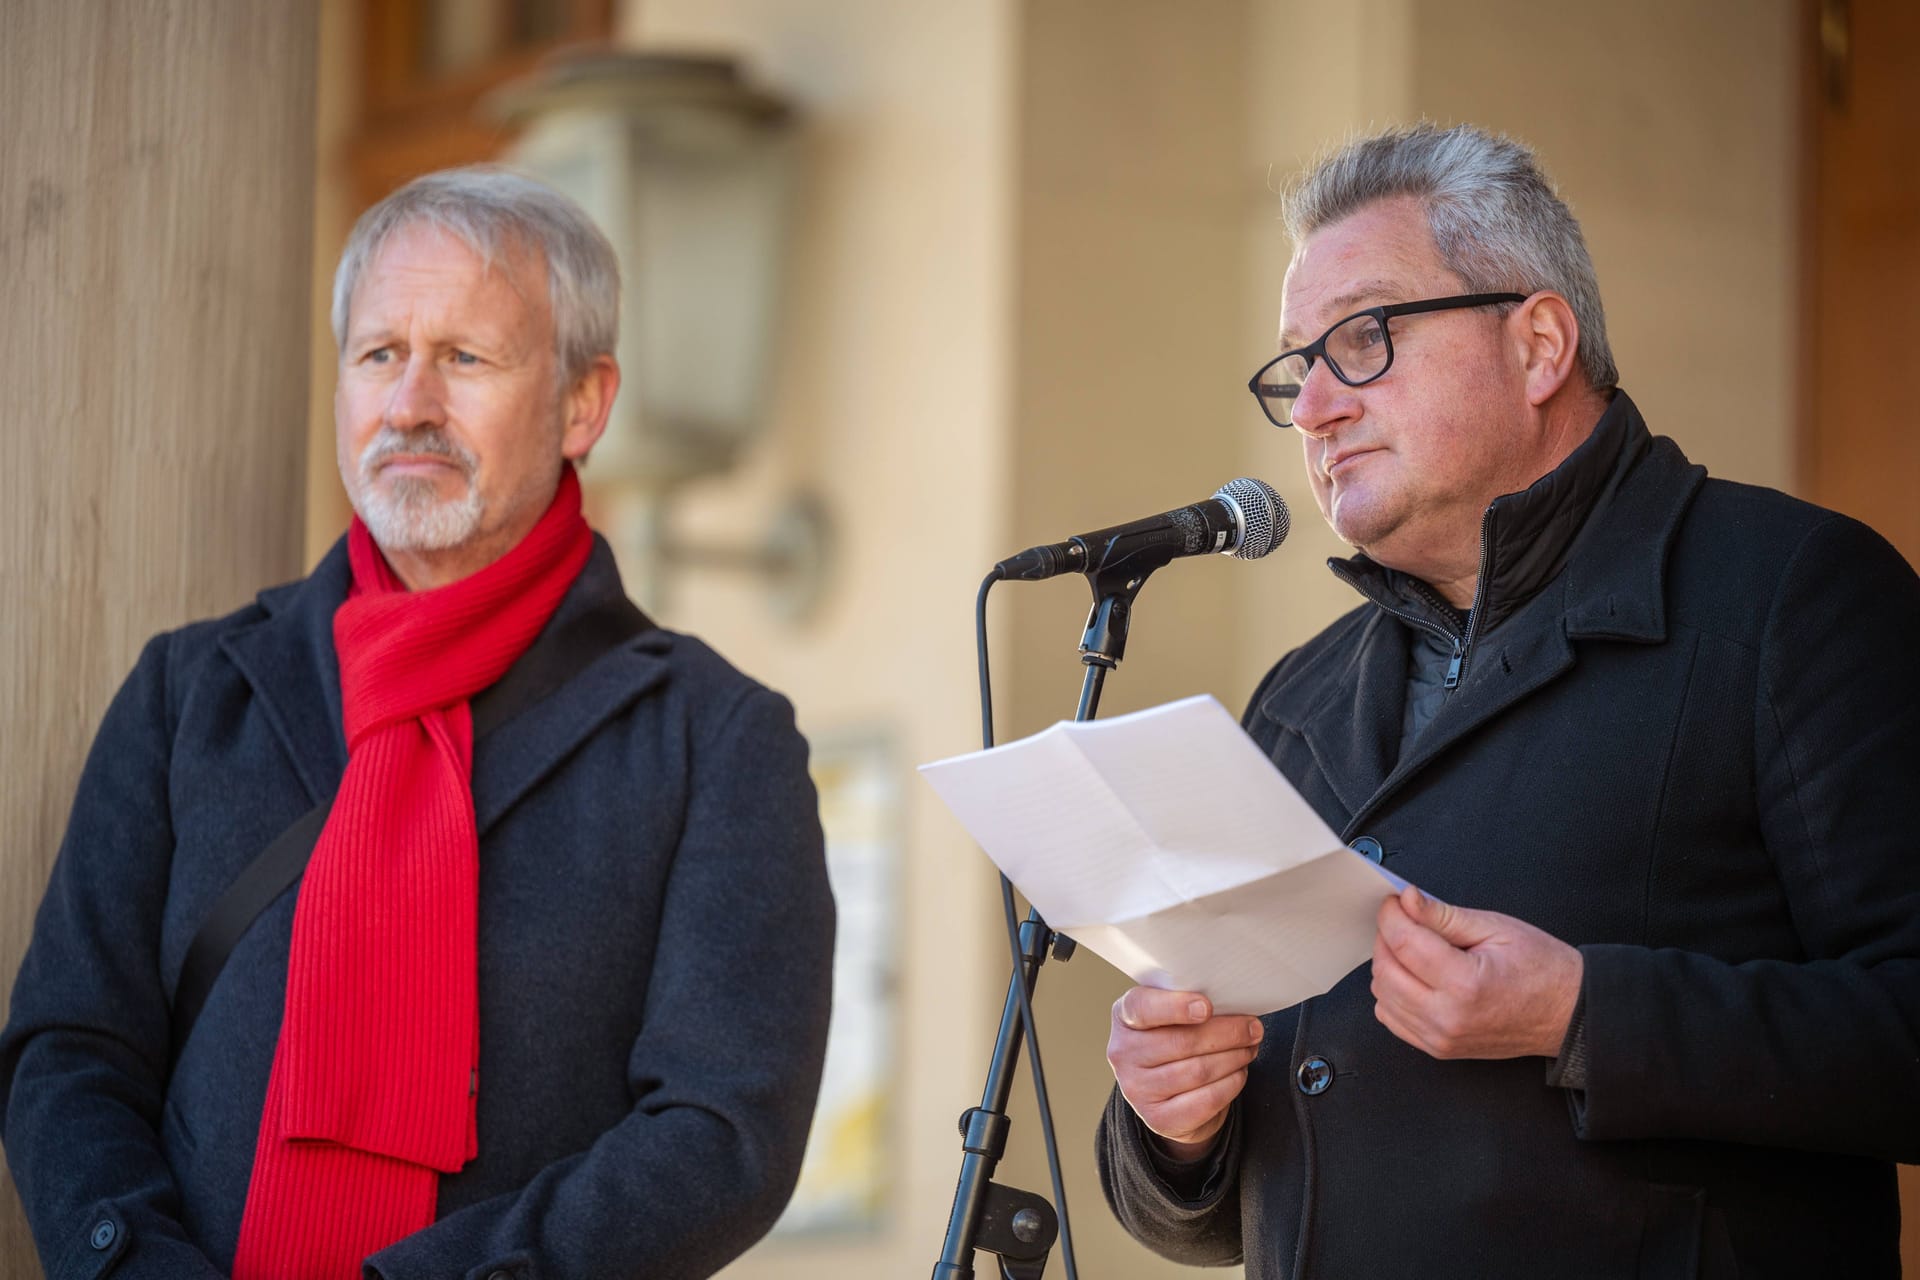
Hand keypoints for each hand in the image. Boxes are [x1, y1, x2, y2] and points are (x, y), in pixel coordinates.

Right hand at [1107, 986, 1262, 1157]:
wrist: (1165, 1091)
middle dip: (1227, 1034)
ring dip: (1234, 1058)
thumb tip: (1235, 1006)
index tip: (1207, 1007)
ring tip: (1249, 1049)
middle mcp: (1123, 1053)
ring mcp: (1137, 1089)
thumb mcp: (1171, 1014)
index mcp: (1125, 1016)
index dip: (1175, 1007)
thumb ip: (1191, 1003)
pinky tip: (1239, 1073)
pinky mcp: (1158, 1119)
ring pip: (1198, 1071)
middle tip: (1253, 1028)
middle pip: (1182, 1042)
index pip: (1142, 1008)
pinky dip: (1230, 1084)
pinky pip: (1205, 1101)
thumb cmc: (1174, 1038)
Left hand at [1370, 885, 1582, 1059]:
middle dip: (1386, 938)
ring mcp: (1441, 1039)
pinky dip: (1392, 994)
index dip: (1391, 915)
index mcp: (1465, 984)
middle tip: (1404, 919)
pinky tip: (1413, 976)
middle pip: (1385, 971)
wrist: (1568, 1015)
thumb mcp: (1496, 929)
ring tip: (1412, 947)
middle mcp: (1447, 1017)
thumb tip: (1408, 900)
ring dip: (1387, 965)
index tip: (1394, 901)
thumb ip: (1444, 916)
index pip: (1403, 943)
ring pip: (1382, 996)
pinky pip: (1392, 1019)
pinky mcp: (1438, 1049)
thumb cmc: (1542, 970)